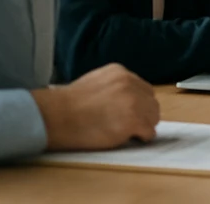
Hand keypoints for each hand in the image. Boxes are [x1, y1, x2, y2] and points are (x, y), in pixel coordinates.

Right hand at [32, 64, 159, 151]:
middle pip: (151, 101)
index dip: (138, 104)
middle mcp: (130, 83)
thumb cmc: (67, 105)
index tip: (129, 114)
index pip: (142, 89)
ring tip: (126, 133)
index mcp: (120, 72)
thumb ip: (113, 87)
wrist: (57, 116)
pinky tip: (127, 138)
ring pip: (153, 116)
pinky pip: (148, 132)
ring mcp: (134, 101)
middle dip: (143, 114)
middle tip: (130, 126)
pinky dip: (141, 137)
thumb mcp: (94, 83)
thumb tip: (124, 101)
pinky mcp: (134, 120)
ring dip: (143, 126)